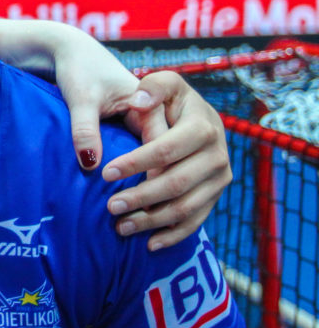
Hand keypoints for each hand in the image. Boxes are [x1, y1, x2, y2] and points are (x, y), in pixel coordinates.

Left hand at [98, 72, 231, 250]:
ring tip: (121, 226)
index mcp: (203, 125)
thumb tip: (139, 101)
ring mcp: (220, 176)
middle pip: (176, 182)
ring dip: (153, 220)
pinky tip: (150, 244)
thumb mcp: (161, 83)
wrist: (189, 111)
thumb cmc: (165, 98)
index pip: (166, 149)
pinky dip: (174, 234)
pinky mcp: (216, 193)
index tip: (105, 173)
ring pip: (187, 206)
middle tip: (110, 206)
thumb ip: (152, 88)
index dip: (136, 162)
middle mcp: (218, 153)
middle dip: (141, 197)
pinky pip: (197, 219)